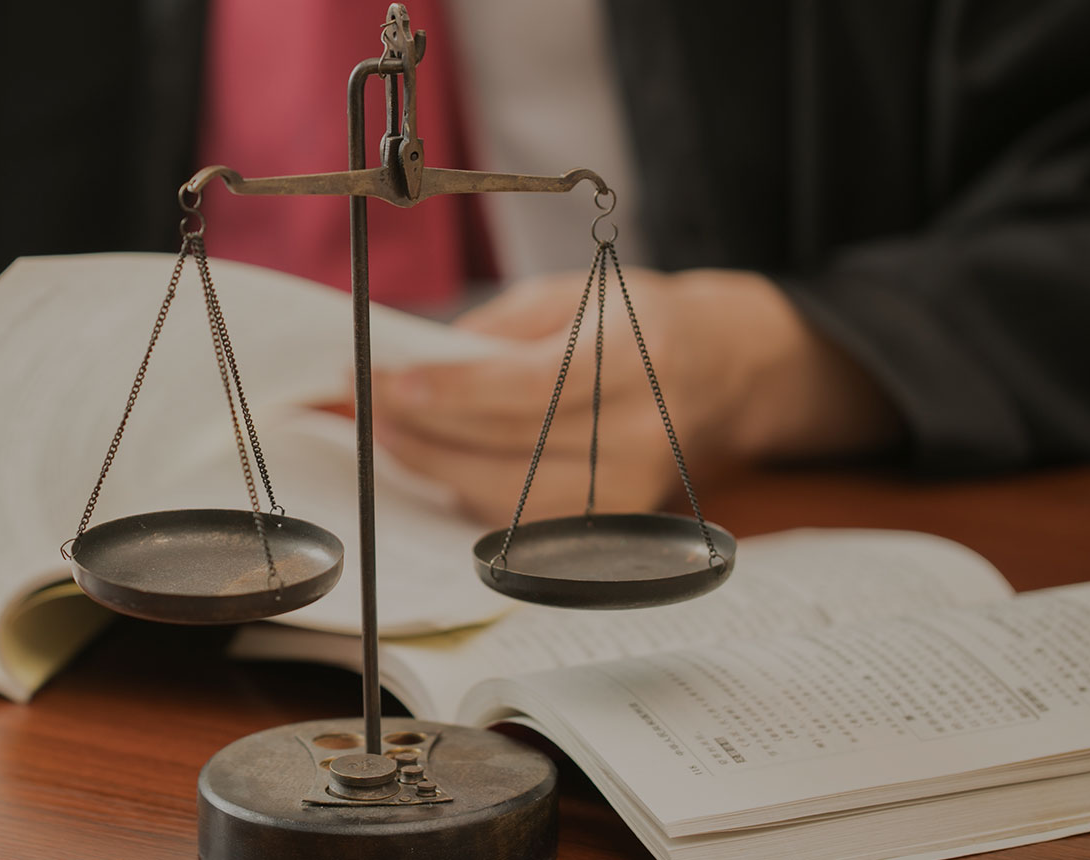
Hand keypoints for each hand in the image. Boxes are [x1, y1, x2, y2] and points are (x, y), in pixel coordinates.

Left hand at [374, 266, 896, 523]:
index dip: (452, 391)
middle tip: (366, 406)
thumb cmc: (637, 324)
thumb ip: (499, 330)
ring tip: (387, 432)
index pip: (529, 389)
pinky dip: (467, 490)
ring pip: (508, 495)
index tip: (390, 382)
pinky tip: (434, 460)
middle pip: (510, 451)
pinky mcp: (613, 523)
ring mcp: (632, 490)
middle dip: (424, 430)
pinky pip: (522, 518)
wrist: (723, 370)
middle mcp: (642, 435)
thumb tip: (419, 364)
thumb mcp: (575, 296)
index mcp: (639, 361)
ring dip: (434, 465)